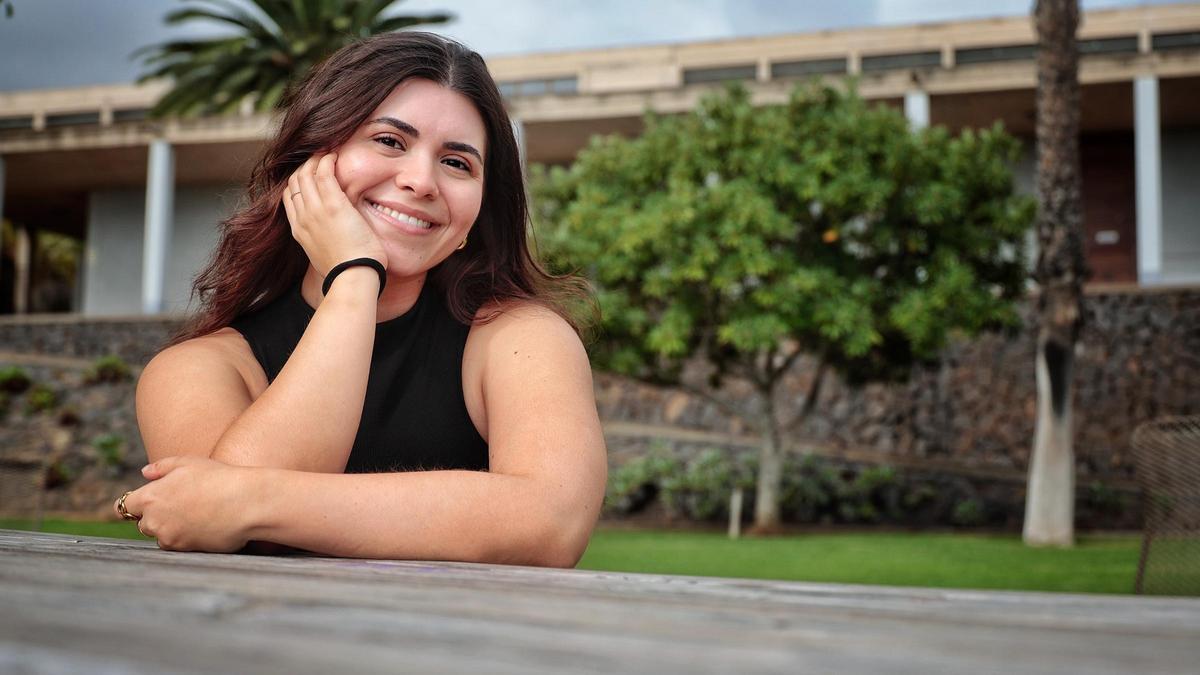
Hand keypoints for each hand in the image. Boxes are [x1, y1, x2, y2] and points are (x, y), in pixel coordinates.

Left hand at [116, 456, 257, 552]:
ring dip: (172, 528)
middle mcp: (154, 521)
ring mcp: (169, 538)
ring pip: (162, 536)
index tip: (146, 502)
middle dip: (156, 516)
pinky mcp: (185, 551)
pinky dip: (187, 538)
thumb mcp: (189, 462)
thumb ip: (162, 467)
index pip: (123, 507)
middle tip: (182, 504)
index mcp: (150, 497)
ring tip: (198, 513)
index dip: (134, 504)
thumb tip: (145, 473)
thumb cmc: (219, 478)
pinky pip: (178, 545)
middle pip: (143, 523)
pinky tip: (206, 524)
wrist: (246, 502)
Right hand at [282, 152, 386, 276]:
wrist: (351, 278)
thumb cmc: (346, 271)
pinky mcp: (333, 205)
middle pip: (295, 182)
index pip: (289, 198)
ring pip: (306, 174)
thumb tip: (331, 237)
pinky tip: (334, 156)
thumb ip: (322, 240)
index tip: (310, 174)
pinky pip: (324, 173)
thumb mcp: (325, 254)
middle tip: (319, 158)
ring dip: (316, 159)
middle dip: (305, 166)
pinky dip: (327, 161)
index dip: (297, 182)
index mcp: (298, 231)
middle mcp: (302, 218)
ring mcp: (315, 211)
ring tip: (328, 153)